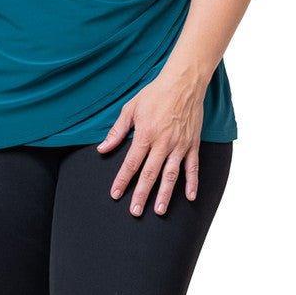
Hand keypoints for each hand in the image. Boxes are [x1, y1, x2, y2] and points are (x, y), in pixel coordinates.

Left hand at [96, 68, 205, 216]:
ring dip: (165, 194)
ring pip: (171, 175)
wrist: (183, 83)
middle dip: (141, 194)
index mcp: (145, 134)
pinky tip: (190, 197)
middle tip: (135, 211)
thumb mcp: (131, 108)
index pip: (131, 163)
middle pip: (150, 174)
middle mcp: (163, 143)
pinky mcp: (192, 144)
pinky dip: (192, 183)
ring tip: (159, 211)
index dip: (122, 180)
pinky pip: (193, 167)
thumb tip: (102, 148)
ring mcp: (179, 145)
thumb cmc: (155, 94)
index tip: (115, 194)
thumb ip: (117, 131)